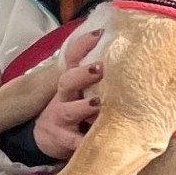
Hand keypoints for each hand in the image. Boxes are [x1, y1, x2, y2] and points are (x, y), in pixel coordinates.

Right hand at [32, 31, 102, 159]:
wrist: (45, 138)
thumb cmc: (72, 111)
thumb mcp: (78, 92)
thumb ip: (95, 78)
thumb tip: (129, 55)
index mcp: (69, 83)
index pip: (72, 58)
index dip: (83, 44)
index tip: (99, 32)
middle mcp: (63, 97)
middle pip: (68, 81)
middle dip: (83, 74)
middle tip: (100, 67)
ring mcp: (61, 118)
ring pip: (69, 110)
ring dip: (83, 106)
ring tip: (97, 103)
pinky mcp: (63, 140)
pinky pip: (74, 141)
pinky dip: (83, 142)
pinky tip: (92, 142)